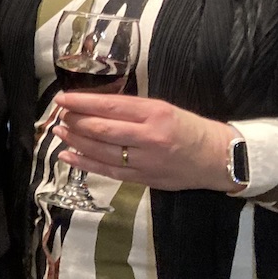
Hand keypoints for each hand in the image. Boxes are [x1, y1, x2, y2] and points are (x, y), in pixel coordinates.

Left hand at [53, 92, 240, 191]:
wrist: (218, 158)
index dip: (81, 103)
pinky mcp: (143, 179)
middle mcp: (149, 137)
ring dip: (75, 141)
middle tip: (60, 116)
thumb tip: (92, 104)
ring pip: (101, 151)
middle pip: (102, 129)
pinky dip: (85, 163)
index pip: (110, 106)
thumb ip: (130, 108)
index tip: (61, 99)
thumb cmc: (188, 128)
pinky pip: (108, 171)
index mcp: (154, 114)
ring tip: (59, 132)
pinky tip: (67, 155)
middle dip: (75, 121)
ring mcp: (145, 161)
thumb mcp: (162, 108)